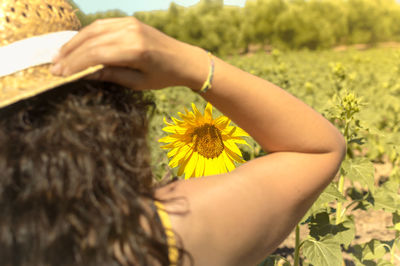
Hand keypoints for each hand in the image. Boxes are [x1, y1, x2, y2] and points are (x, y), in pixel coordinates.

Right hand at [51, 17, 207, 90]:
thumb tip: (84, 74)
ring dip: (74, 42)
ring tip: (59, 56)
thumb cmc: (164, 76)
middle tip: (54, 67)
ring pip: (93, 30)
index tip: (59, 74)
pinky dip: (86, 34)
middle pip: (91, 41)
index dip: (75, 64)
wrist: (184, 60)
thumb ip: (111, 76)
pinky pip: (102, 25)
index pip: (96, 55)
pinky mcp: (129, 21)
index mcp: (135, 50)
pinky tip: (76, 44)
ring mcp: (129, 23)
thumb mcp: (138, 83)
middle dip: (70, 55)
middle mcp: (130, 32)